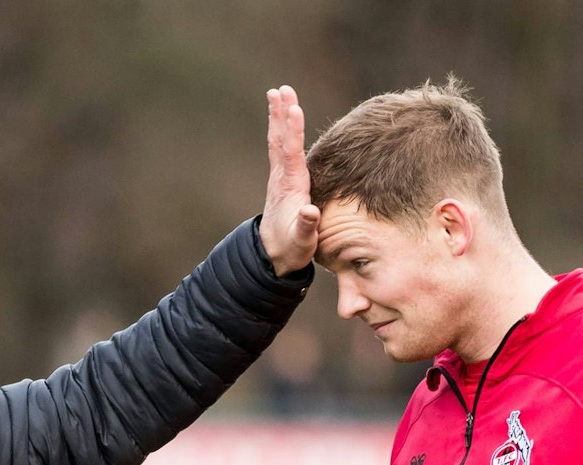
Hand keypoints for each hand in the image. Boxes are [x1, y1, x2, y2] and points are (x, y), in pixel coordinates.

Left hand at [259, 85, 320, 275]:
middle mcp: (283, 178)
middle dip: (282, 115)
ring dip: (279, 117)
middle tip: (281, 89)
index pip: (292, 154)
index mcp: (291, 188)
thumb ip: (306, 226)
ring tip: (278, 93)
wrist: (273, 256)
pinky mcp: (283, 180)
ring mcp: (281, 178)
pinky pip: (281, 149)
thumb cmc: (291, 249)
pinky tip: (283, 120)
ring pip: (279, 141)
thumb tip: (309, 211)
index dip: (293, 131)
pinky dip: (281, 131)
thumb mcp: (302, 242)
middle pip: (282, 140)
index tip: (293, 109)